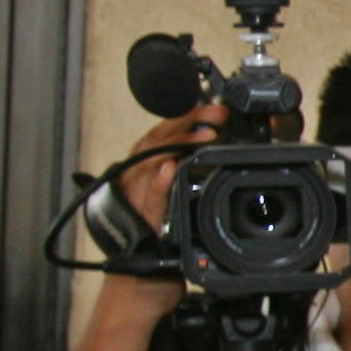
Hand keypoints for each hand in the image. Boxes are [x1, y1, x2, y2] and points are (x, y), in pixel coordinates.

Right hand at [116, 102, 227, 230]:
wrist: (133, 241)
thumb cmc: (151, 203)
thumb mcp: (166, 176)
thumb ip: (182, 155)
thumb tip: (212, 133)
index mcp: (144, 157)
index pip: (166, 129)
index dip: (191, 115)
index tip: (218, 110)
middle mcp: (138, 167)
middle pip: (159, 139)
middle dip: (189, 123)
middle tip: (217, 117)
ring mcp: (138, 189)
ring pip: (153, 161)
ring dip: (180, 145)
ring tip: (205, 136)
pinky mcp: (144, 213)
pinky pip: (150, 196)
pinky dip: (159, 181)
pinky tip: (170, 168)